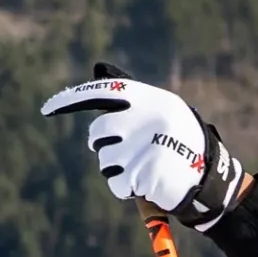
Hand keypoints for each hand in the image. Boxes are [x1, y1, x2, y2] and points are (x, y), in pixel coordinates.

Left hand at [40, 63, 246, 226]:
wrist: (209, 175)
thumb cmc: (178, 138)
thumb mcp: (158, 108)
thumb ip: (127, 92)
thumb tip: (97, 68)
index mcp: (148, 99)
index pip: (101, 93)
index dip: (70, 100)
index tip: (47, 110)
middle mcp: (144, 118)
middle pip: (97, 133)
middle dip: (104, 145)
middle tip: (128, 151)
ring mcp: (144, 146)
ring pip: (105, 161)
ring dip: (118, 169)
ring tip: (145, 166)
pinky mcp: (145, 173)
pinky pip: (117, 184)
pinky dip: (127, 188)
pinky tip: (147, 183)